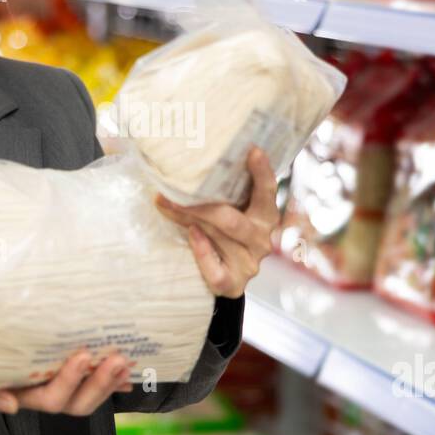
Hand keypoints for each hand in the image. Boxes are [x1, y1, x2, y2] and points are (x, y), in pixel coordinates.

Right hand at [0, 350, 133, 415]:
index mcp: (25, 397)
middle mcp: (46, 396)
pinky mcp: (71, 379)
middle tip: (116, 358)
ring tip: (125, 361)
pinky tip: (129, 373)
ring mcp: (60, 390)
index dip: (69, 381)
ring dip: (110, 381)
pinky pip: (95, 386)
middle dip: (99, 382)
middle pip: (78, 403)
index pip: (51, 398)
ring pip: (90, 397)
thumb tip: (9, 404)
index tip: (82, 356)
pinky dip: (112, 381)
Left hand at [153, 146, 279, 298]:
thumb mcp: (224, 210)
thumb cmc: (219, 234)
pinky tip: (191, 236)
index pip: (267, 191)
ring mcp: (249, 263)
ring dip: (189, 219)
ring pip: (218, 237)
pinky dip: (201, 251)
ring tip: (167, 204)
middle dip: (200, 204)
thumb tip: (182, 163)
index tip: (253, 150)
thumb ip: (216, 193)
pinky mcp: (233, 283)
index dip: (262, 172)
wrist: (218, 277)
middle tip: (173, 189)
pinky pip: (215, 269)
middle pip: (232, 219)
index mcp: (265, 216)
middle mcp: (262, 239)